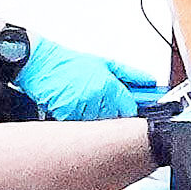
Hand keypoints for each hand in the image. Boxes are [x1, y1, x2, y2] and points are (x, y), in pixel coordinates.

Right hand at [9, 39, 154, 119]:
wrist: (40, 63)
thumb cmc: (68, 63)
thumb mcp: (104, 63)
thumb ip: (131, 75)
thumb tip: (151, 82)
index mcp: (108, 85)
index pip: (129, 110)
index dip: (129, 110)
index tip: (127, 109)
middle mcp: (96, 98)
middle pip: (115, 120)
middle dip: (112, 115)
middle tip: (103, 105)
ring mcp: (80, 109)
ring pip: (97, 126)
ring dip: (95, 119)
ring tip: (85, 104)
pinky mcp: (65, 116)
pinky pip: (79, 126)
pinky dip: (79, 121)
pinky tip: (74, 107)